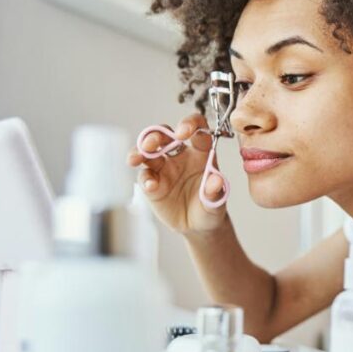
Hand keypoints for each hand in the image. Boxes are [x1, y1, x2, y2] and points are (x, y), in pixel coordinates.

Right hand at [127, 113, 228, 235]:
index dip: (190, 125)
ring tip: (136, 159)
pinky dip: (145, 179)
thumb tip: (216, 180)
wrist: (197, 226)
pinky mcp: (152, 182)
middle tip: (151, 144)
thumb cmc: (209, 208)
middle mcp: (181, 156)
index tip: (183, 132)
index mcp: (201, 153)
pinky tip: (151, 186)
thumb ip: (215, 191)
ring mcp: (164, 167)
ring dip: (139, 151)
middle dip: (156, 135)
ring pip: (148, 151)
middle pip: (165, 135)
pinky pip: (145, 175)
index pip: (197, 129)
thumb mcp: (216, 202)